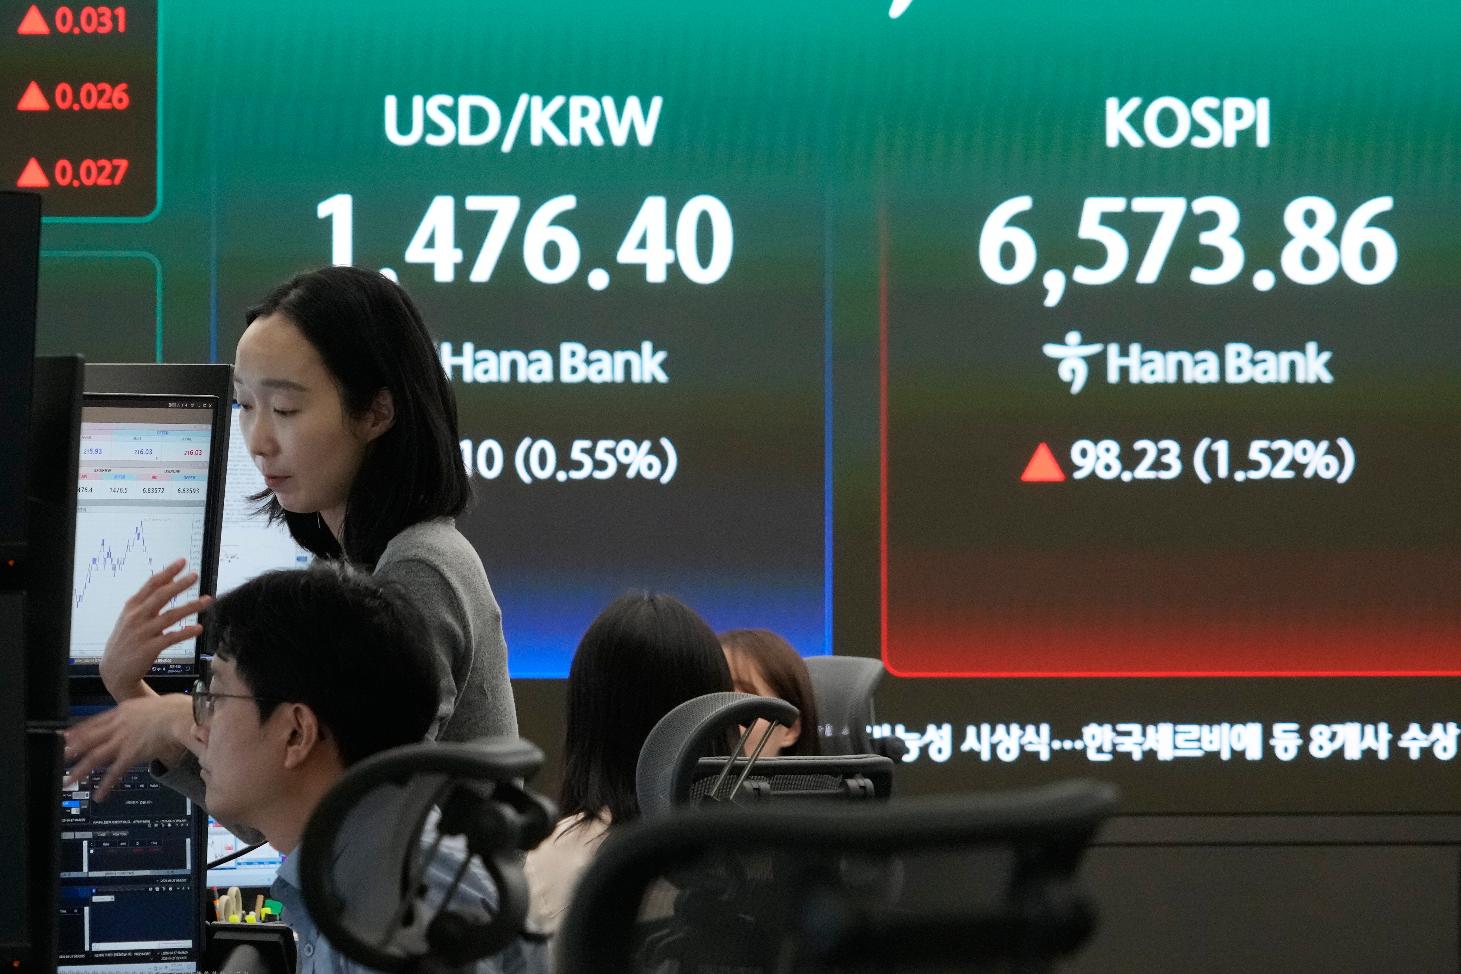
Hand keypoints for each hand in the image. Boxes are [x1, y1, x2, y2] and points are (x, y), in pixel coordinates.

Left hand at [63, 691, 196, 800]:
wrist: (180, 715)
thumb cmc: (173, 709)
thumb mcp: (150, 705)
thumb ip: (138, 714)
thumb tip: (137, 718)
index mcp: (122, 712)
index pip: (94, 722)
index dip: (78, 731)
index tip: (66, 737)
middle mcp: (118, 726)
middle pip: (88, 739)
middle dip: (72, 749)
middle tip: (59, 757)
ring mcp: (122, 740)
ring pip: (95, 757)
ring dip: (80, 770)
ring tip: (69, 780)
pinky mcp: (131, 754)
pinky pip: (115, 772)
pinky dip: (106, 785)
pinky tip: (98, 795)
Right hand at [100, 558, 212, 700]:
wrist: (114, 670)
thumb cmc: (126, 639)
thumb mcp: (130, 617)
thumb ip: (147, 601)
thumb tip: (168, 581)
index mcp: (132, 607)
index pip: (151, 585)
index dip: (167, 572)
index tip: (182, 562)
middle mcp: (136, 617)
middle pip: (161, 596)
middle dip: (179, 585)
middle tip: (195, 575)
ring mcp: (142, 633)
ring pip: (170, 616)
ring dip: (190, 607)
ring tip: (207, 600)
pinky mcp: (149, 649)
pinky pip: (171, 638)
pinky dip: (185, 632)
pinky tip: (198, 628)